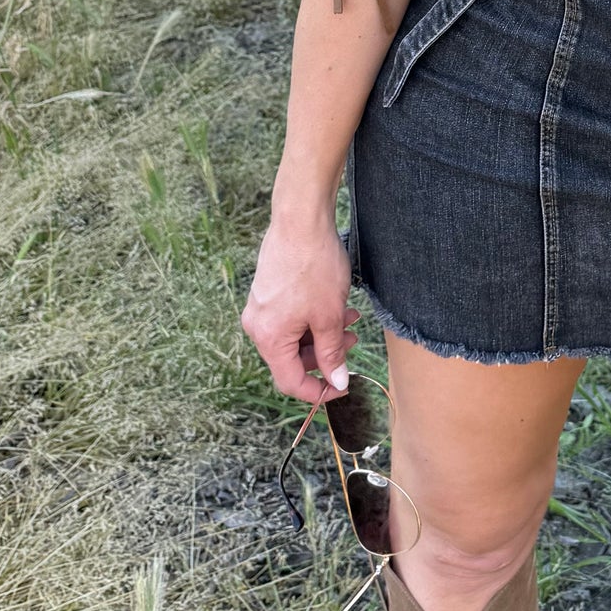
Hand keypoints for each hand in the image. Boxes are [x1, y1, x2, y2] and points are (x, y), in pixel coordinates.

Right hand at [242, 189, 358, 403]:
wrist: (300, 220)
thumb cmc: (314, 267)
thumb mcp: (329, 316)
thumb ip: (332, 353)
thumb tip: (337, 381)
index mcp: (268, 338)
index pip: (290, 381)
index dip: (318, 390)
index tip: (342, 387)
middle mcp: (257, 326)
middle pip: (292, 358)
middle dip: (325, 354)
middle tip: (353, 341)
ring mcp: (260, 307)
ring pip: (294, 335)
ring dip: (323, 333)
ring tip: (350, 318)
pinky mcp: (268, 291)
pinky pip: (290, 316)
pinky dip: (313, 317)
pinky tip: (337, 304)